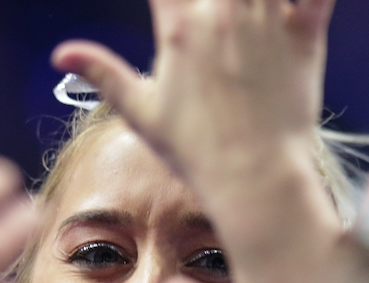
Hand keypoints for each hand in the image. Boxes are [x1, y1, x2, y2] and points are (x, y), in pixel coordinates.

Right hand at [50, 0, 334, 189]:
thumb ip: (102, 73)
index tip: (168, 9)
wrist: (256, 179)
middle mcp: (223, 11)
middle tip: (212, 10)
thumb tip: (62, 54)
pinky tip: (293, 1)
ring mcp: (268, 18)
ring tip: (243, 6)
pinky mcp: (306, 32)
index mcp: (179, 27)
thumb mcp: (141, 113)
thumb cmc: (196, 153)